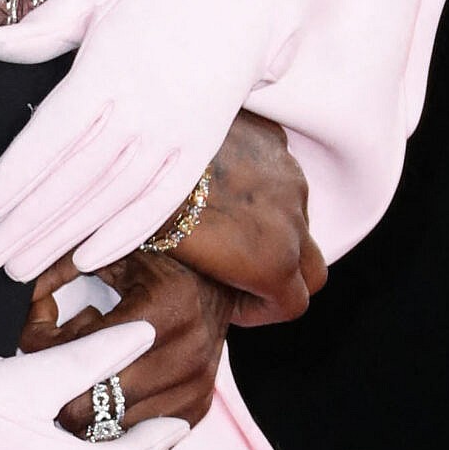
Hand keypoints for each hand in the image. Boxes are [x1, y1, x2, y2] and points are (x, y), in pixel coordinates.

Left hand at [0, 0, 312, 279]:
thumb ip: (40, 31)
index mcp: (105, 70)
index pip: (46, 139)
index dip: (7, 182)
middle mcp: (140, 108)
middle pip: (71, 180)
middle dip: (22, 225)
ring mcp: (175, 131)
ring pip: (109, 198)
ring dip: (62, 238)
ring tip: (19, 267)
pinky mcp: (201, 146)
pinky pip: (160, 200)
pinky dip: (125, 232)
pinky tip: (88, 257)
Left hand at [19, 248, 234, 428]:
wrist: (219, 283)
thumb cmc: (157, 262)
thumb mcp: (111, 252)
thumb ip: (60, 267)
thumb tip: (21, 296)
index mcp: (167, 305)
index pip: (84, 349)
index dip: (44, 346)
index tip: (31, 335)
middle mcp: (188, 351)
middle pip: (94, 400)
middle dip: (58, 387)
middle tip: (46, 365)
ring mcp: (196, 386)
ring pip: (111, 426)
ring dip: (85, 404)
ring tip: (82, 370)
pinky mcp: (196, 409)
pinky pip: (135, 433)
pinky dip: (111, 416)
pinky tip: (108, 385)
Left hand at [162, 111, 324, 327]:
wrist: (136, 146)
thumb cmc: (146, 213)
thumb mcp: (184, 266)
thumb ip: (220, 281)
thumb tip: (215, 287)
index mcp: (272, 260)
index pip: (296, 303)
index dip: (263, 310)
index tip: (233, 303)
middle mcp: (292, 218)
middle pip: (312, 266)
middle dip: (283, 276)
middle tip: (238, 272)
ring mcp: (286, 175)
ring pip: (296, 214)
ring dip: (272, 225)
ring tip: (224, 219)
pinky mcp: (273, 140)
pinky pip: (279, 171)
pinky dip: (260, 183)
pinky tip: (221, 180)